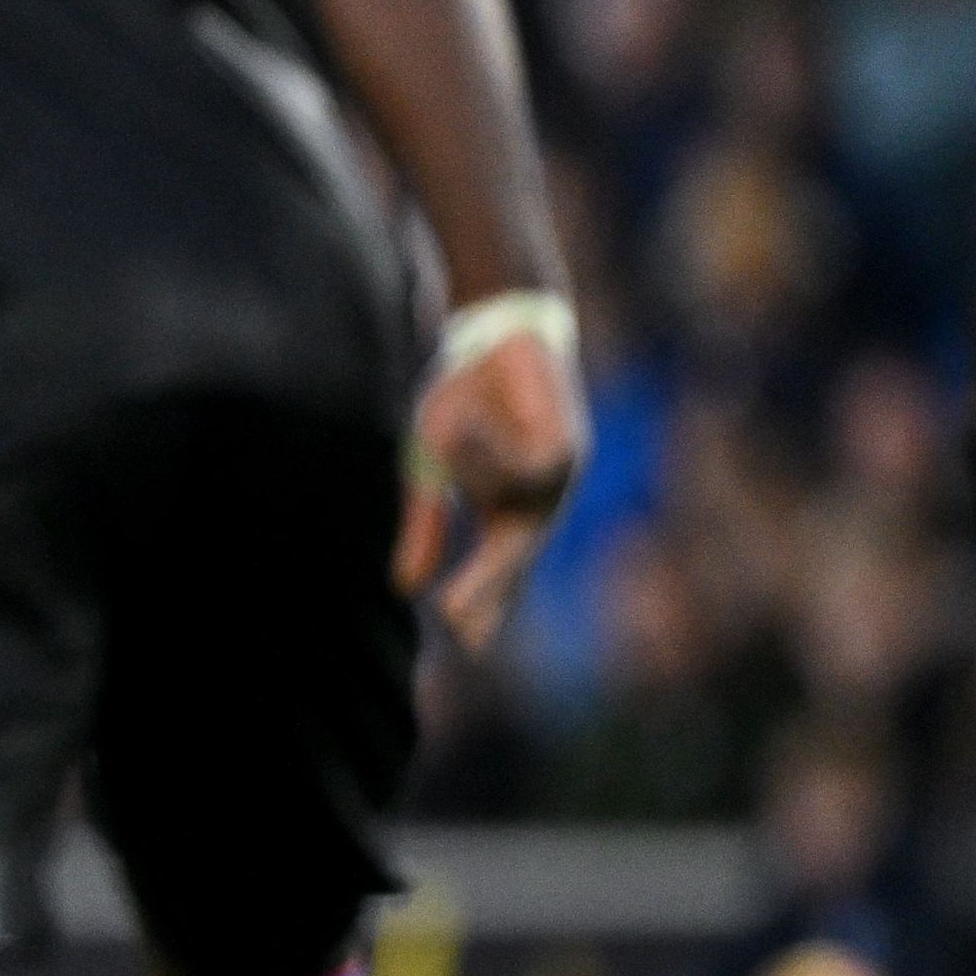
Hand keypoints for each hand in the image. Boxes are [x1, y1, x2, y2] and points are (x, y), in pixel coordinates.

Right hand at [398, 317, 586, 650]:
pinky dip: (486, 446)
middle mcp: (538, 500)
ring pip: (508, 501)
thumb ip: (426, 524)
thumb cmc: (461, 394)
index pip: (496, 569)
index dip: (483, 603)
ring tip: (451, 429)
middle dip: (489, 587)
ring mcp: (559, 477)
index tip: (469, 643)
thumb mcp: (429, 464)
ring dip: (470, 467)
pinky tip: (472, 417)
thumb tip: (406, 587)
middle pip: (516, 558)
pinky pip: (518, 466)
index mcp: (505, 508)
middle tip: (461, 621)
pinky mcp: (569, 449)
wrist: (495, 332)